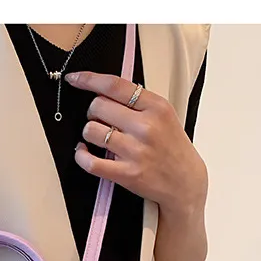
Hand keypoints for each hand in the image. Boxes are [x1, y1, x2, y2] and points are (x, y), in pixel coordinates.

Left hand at [66, 71, 207, 216]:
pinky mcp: (126, 174)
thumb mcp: (164, 115)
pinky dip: (81, 156)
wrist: (185, 182)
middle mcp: (145, 126)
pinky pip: (90, 162)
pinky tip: (84, 152)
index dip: (89, 80)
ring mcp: (135, 151)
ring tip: (99, 138)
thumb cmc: (172, 147)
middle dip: (93, 112)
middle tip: (101, 120)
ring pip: (90, 131)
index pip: (115, 85)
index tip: (75, 79)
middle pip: (98, 106)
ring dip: (89, 133)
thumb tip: (105, 90)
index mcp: (156, 106)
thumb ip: (139, 102)